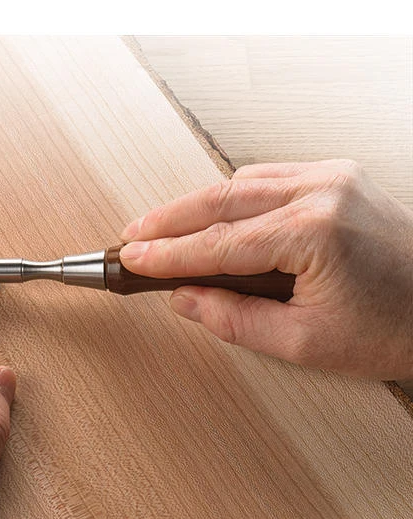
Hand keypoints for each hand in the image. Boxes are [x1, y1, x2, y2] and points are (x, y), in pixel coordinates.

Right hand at [119, 160, 412, 379]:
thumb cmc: (394, 329)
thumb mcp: (304, 343)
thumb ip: (234, 320)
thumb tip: (185, 300)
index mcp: (314, 233)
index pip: (219, 243)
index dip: (168, 254)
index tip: (133, 261)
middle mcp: (323, 192)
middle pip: (222, 199)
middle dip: (170, 219)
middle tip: (132, 238)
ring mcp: (334, 178)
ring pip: (242, 181)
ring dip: (197, 204)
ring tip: (159, 226)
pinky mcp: (340, 177)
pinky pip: (271, 176)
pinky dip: (233, 193)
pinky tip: (210, 210)